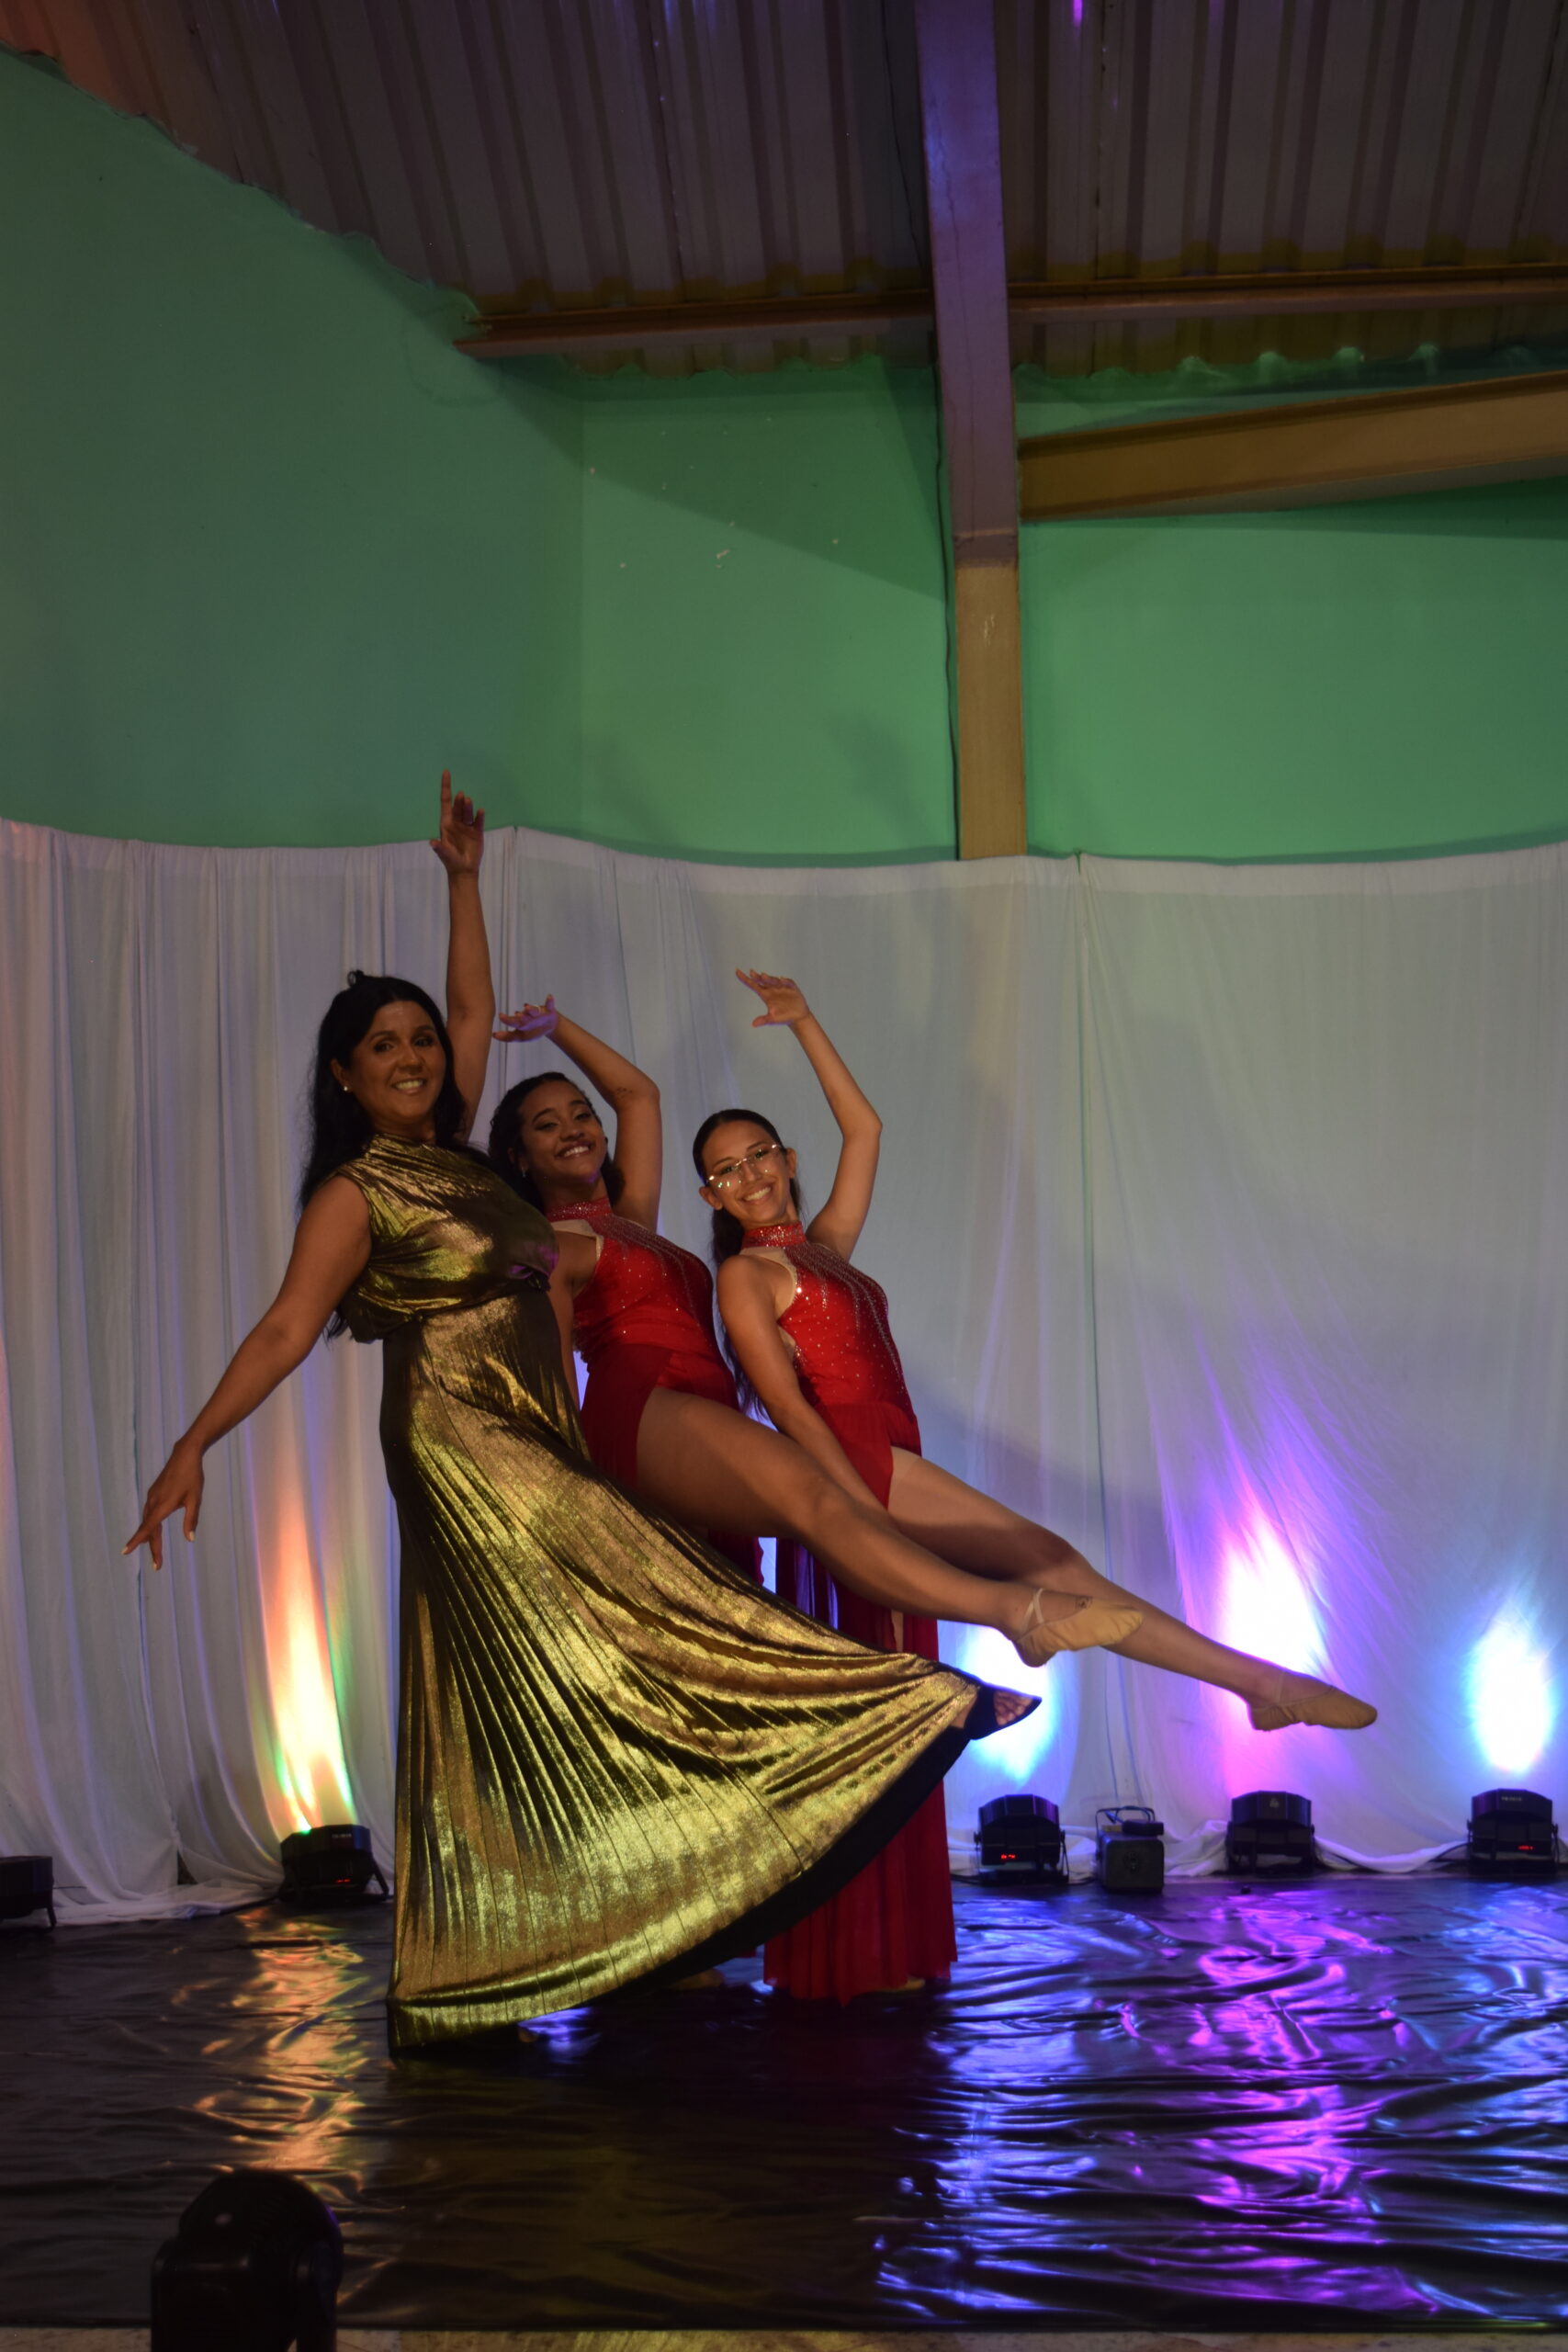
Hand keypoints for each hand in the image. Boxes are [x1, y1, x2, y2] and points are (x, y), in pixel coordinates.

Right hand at [123, 1438, 204, 1571]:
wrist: (185, 1455)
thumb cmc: (192, 1477)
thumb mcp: (195, 1499)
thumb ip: (191, 1519)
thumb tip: (190, 1539)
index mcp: (162, 1505)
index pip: (147, 1527)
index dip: (137, 1541)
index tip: (125, 1552)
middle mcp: (154, 1502)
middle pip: (149, 1529)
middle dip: (153, 1548)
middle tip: (157, 1566)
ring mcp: (152, 1497)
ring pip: (148, 1521)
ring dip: (150, 1537)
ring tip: (155, 1552)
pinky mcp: (154, 1493)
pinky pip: (149, 1513)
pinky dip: (150, 1525)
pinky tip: (152, 1531)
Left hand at [430, 769, 484, 878]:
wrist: (464, 870)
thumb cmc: (451, 861)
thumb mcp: (444, 854)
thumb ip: (440, 848)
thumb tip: (432, 842)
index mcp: (446, 824)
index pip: (445, 802)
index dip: (445, 787)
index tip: (446, 773)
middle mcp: (456, 822)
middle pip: (457, 807)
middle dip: (459, 801)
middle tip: (461, 796)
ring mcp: (467, 827)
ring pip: (467, 813)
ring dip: (468, 807)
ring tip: (469, 801)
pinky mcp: (477, 832)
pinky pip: (478, 822)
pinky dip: (479, 816)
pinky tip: (480, 811)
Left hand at [494, 996, 558, 1042]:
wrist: (549, 1026)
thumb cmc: (532, 1030)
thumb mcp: (521, 1036)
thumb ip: (508, 1037)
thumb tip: (492, 1035)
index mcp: (521, 1022)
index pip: (513, 1021)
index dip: (507, 1019)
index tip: (500, 1016)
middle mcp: (528, 1016)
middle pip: (524, 1016)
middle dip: (521, 1016)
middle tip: (516, 1014)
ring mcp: (538, 1013)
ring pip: (534, 1010)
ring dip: (531, 1009)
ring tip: (527, 1007)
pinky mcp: (549, 1011)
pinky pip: (549, 1005)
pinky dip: (550, 1001)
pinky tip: (550, 996)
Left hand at [737, 968, 809, 1027]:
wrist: (798, 1017)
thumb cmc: (784, 1018)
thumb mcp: (773, 1019)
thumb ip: (764, 1020)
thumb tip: (754, 1024)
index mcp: (766, 995)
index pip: (753, 985)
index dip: (745, 978)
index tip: (737, 971)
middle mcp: (772, 989)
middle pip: (762, 981)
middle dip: (757, 977)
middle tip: (751, 973)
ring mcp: (782, 987)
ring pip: (774, 980)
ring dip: (769, 979)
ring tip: (763, 976)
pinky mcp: (791, 988)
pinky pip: (788, 982)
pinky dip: (785, 981)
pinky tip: (782, 979)